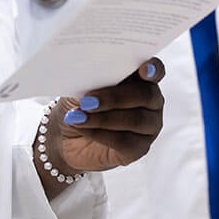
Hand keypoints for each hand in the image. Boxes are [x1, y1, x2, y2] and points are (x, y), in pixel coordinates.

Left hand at [51, 58, 165, 175]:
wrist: (63, 137)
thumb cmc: (77, 105)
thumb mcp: (81, 87)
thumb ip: (94, 79)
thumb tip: (93, 75)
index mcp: (139, 80)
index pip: (155, 71)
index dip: (153, 69)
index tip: (143, 70)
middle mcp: (150, 103)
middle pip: (146, 95)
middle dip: (114, 97)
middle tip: (87, 101)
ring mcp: (148, 127)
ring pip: (136, 120)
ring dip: (103, 118)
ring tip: (78, 116)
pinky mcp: (138, 149)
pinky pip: (126, 142)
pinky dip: (100, 133)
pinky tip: (82, 128)